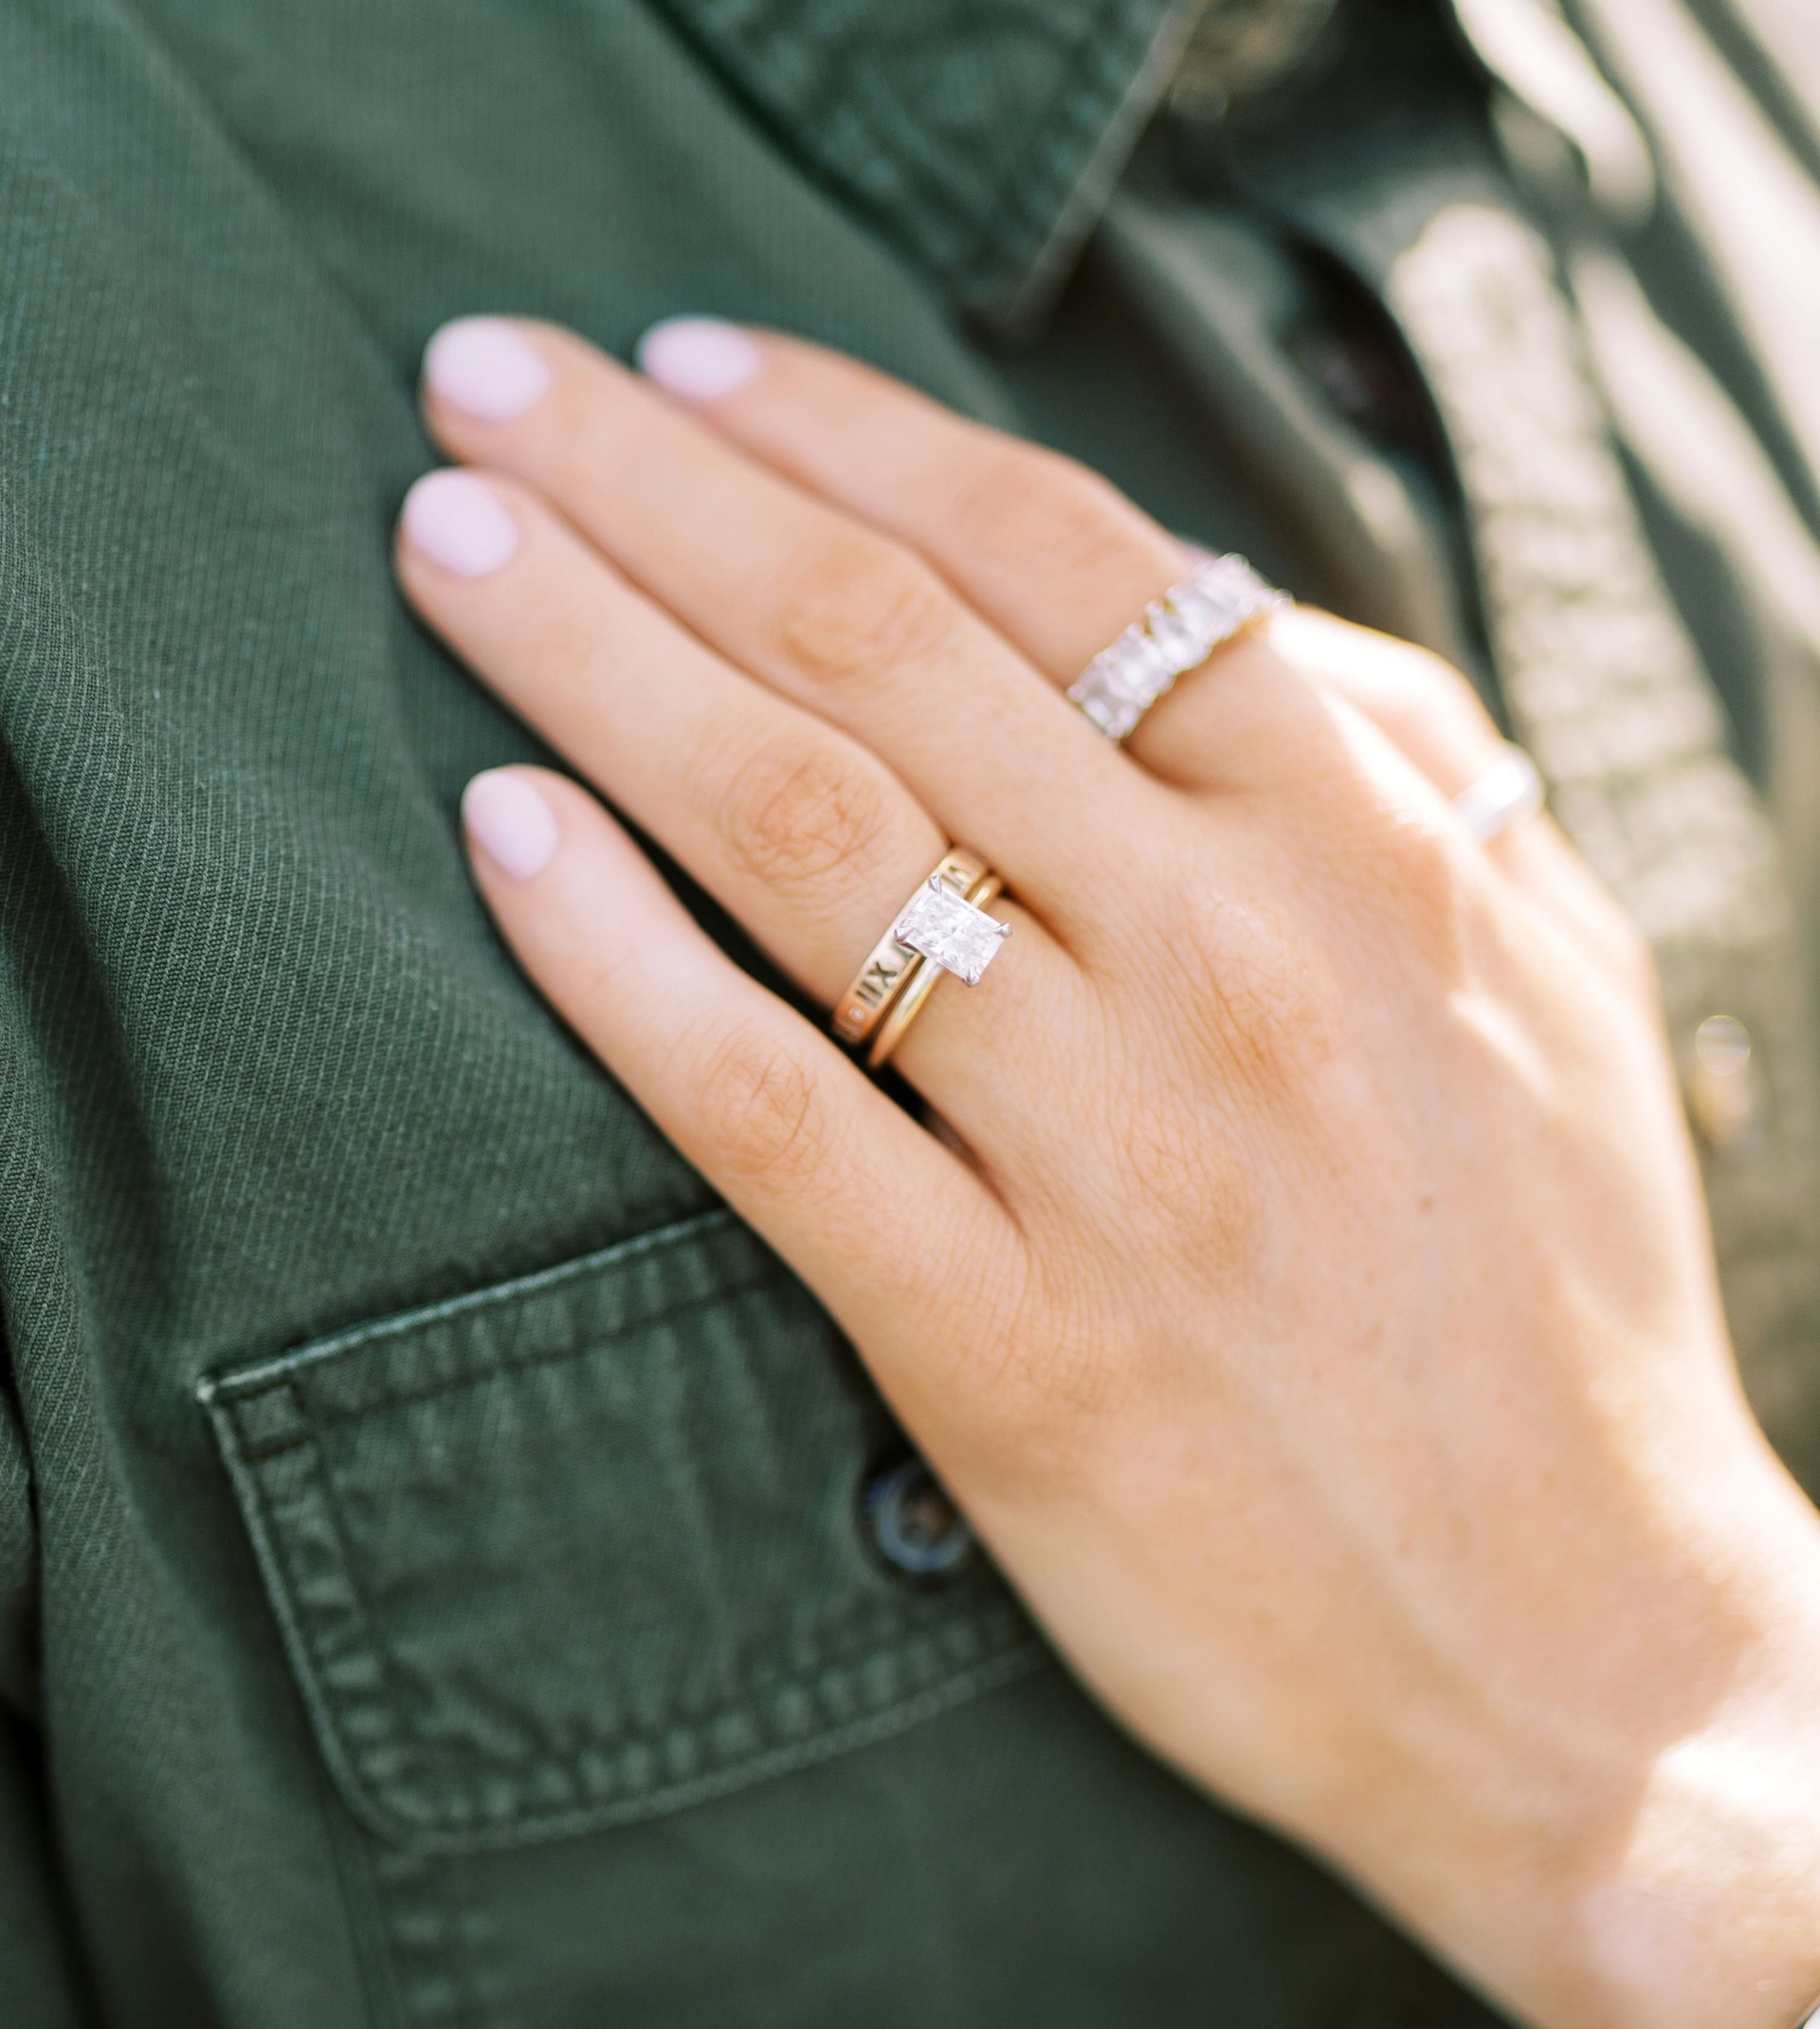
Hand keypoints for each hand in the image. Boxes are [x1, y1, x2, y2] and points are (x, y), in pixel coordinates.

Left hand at [393, 315, 1819, 2028]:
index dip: (838, 428)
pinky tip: (495, 837)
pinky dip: (615, 961)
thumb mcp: (1544, 976)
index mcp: (1369, 840)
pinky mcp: (1011, 1357)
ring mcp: (1120, 1157)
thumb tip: (1195, 612)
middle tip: (475, 382)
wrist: (1588, 1666)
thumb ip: (1385, 768)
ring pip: (808, 832)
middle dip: (653, 487)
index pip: (1060, 551)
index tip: (671, 362)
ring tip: (439, 543)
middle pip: (889, 645)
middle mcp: (1239, 960)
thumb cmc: (1558, 1308)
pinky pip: (770, 1116)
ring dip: (593, 657)